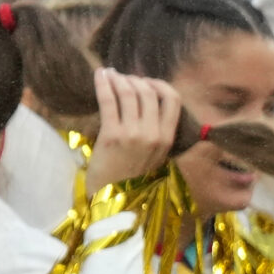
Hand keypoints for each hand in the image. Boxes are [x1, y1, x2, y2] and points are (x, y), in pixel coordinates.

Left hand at [83, 70, 181, 193]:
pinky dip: (103, 84)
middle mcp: (153, 134)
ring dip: (118, 79)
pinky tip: (99, 75)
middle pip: (149, 92)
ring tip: (110, 74)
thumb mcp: (155, 155)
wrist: (113, 199)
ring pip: (129, 93)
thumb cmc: (131, 175)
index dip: (159, 84)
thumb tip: (148, 99)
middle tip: (123, 78)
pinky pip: (108, 101)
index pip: (173, 99)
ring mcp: (133, 134)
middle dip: (135, 79)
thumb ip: (157, 131)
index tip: (146, 82)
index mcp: (168, 138)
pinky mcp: (111, 135)